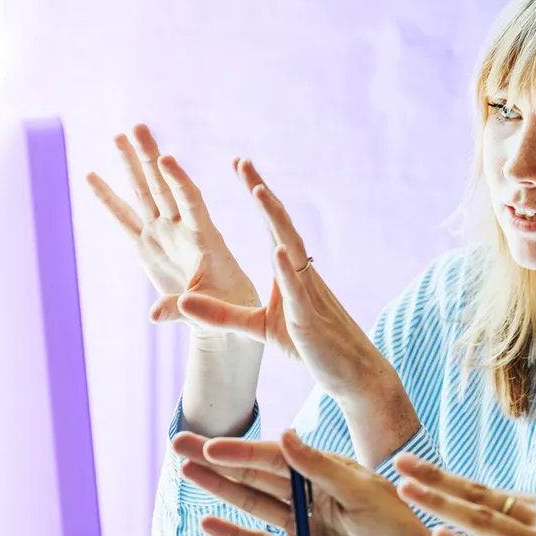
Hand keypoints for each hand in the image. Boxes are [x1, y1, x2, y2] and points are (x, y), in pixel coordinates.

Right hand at [86, 124, 260, 335]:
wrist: (224, 313)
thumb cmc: (228, 308)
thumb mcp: (212, 310)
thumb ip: (183, 309)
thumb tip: (153, 316)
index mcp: (205, 238)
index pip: (191, 202)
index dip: (179, 180)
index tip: (167, 158)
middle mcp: (182, 229)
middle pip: (164, 186)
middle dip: (150, 157)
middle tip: (138, 127)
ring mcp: (163, 234)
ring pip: (144, 194)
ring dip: (131, 166)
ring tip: (118, 135)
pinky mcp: (147, 246)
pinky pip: (123, 219)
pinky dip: (107, 199)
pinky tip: (91, 176)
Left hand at [171, 161, 419, 465]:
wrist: (352, 374)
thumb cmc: (310, 347)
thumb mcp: (258, 328)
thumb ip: (221, 315)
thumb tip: (184, 301)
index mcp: (289, 272)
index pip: (272, 225)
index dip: (257, 195)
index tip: (241, 166)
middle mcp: (301, 273)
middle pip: (281, 225)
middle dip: (262, 192)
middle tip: (243, 162)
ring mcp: (308, 293)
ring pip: (291, 248)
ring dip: (275, 219)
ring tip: (258, 192)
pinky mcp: (309, 319)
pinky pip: (298, 290)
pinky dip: (287, 268)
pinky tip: (279, 249)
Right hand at [173, 430, 521, 535]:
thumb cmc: (401, 530)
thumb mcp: (364, 494)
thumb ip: (320, 468)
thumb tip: (285, 435)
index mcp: (329, 471)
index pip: (277, 457)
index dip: (243, 451)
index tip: (211, 444)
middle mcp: (312, 495)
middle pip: (256, 475)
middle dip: (218, 460)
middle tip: (178, 444)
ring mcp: (304, 527)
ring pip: (253, 504)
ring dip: (219, 489)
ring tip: (185, 472)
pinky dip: (235, 534)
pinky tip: (208, 521)